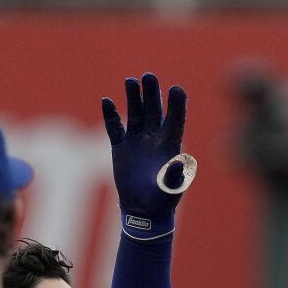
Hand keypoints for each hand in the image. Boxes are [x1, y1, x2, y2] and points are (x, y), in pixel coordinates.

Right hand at [100, 72, 191, 239]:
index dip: (177, 105)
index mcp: (171, 146)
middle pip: (154, 111)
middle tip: (149, 76)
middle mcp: (154, 139)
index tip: (177, 89)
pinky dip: (111, 116)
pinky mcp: (120, 147)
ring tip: (131, 80)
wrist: (143, 211)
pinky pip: (115, 128)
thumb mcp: (171, 190)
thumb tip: (180, 163)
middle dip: (152, 94)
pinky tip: (107, 101)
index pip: (175, 120)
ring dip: (133, 98)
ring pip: (135, 114)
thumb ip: (175, 176)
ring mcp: (137, 141)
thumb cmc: (163, 200)